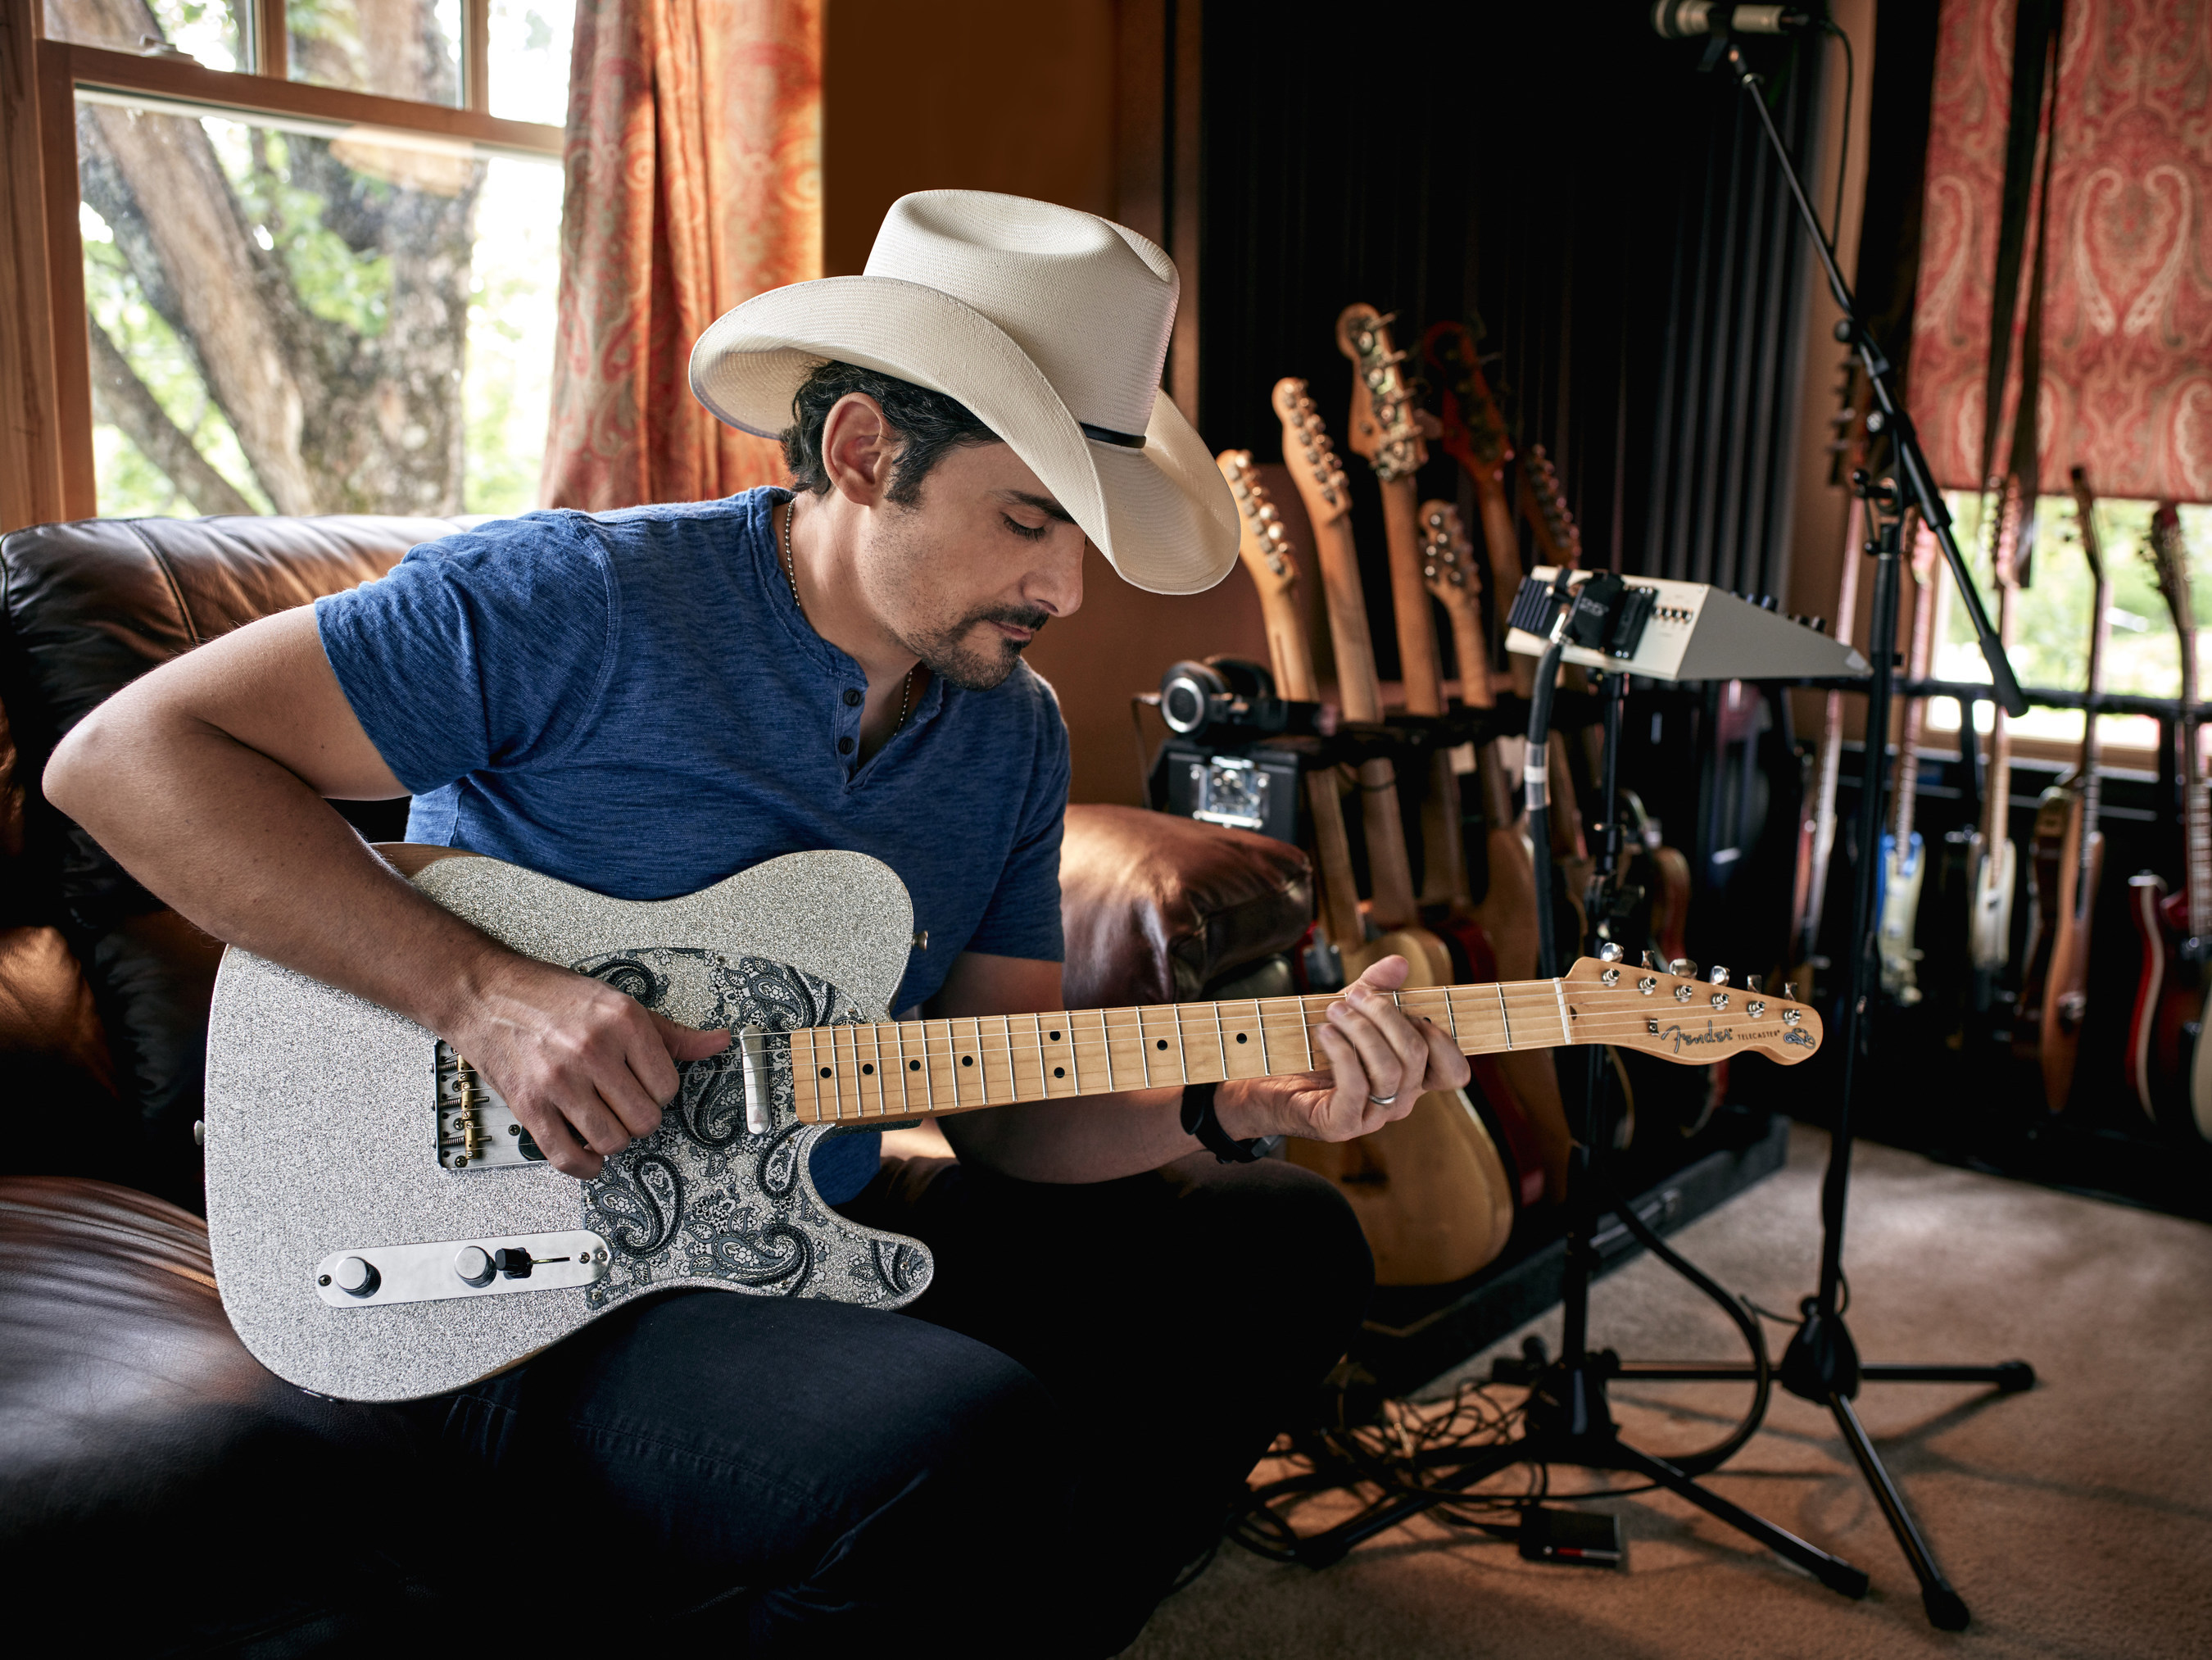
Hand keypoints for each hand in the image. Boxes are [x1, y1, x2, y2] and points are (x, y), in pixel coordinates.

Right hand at [446, 952, 730, 1177]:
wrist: (487, 994)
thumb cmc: (551, 997)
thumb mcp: (618, 1003)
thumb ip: (670, 1032)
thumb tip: (717, 1042)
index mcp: (622, 1021)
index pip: (669, 1086)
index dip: (660, 1092)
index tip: (645, 1086)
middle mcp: (593, 1050)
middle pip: (645, 1119)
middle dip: (639, 1118)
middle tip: (624, 1104)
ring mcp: (559, 1081)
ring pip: (612, 1142)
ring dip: (612, 1139)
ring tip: (603, 1120)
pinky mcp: (529, 1106)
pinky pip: (568, 1157)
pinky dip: (584, 1166)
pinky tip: (586, 1152)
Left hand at [1215, 954, 1470, 1144]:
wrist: (1263, 1083)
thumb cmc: (1311, 1049)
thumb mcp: (1347, 1012)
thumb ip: (1376, 987)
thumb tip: (1398, 963)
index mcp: (1410, 1078)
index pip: (1454, 1072)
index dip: (1443, 1039)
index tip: (1411, 1009)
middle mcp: (1398, 1101)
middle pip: (1418, 1057)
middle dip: (1387, 1016)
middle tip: (1354, 996)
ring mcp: (1372, 1117)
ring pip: (1391, 1071)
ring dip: (1362, 1031)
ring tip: (1334, 1011)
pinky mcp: (1342, 1125)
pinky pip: (1357, 1087)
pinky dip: (1342, 1052)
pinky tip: (1324, 1033)